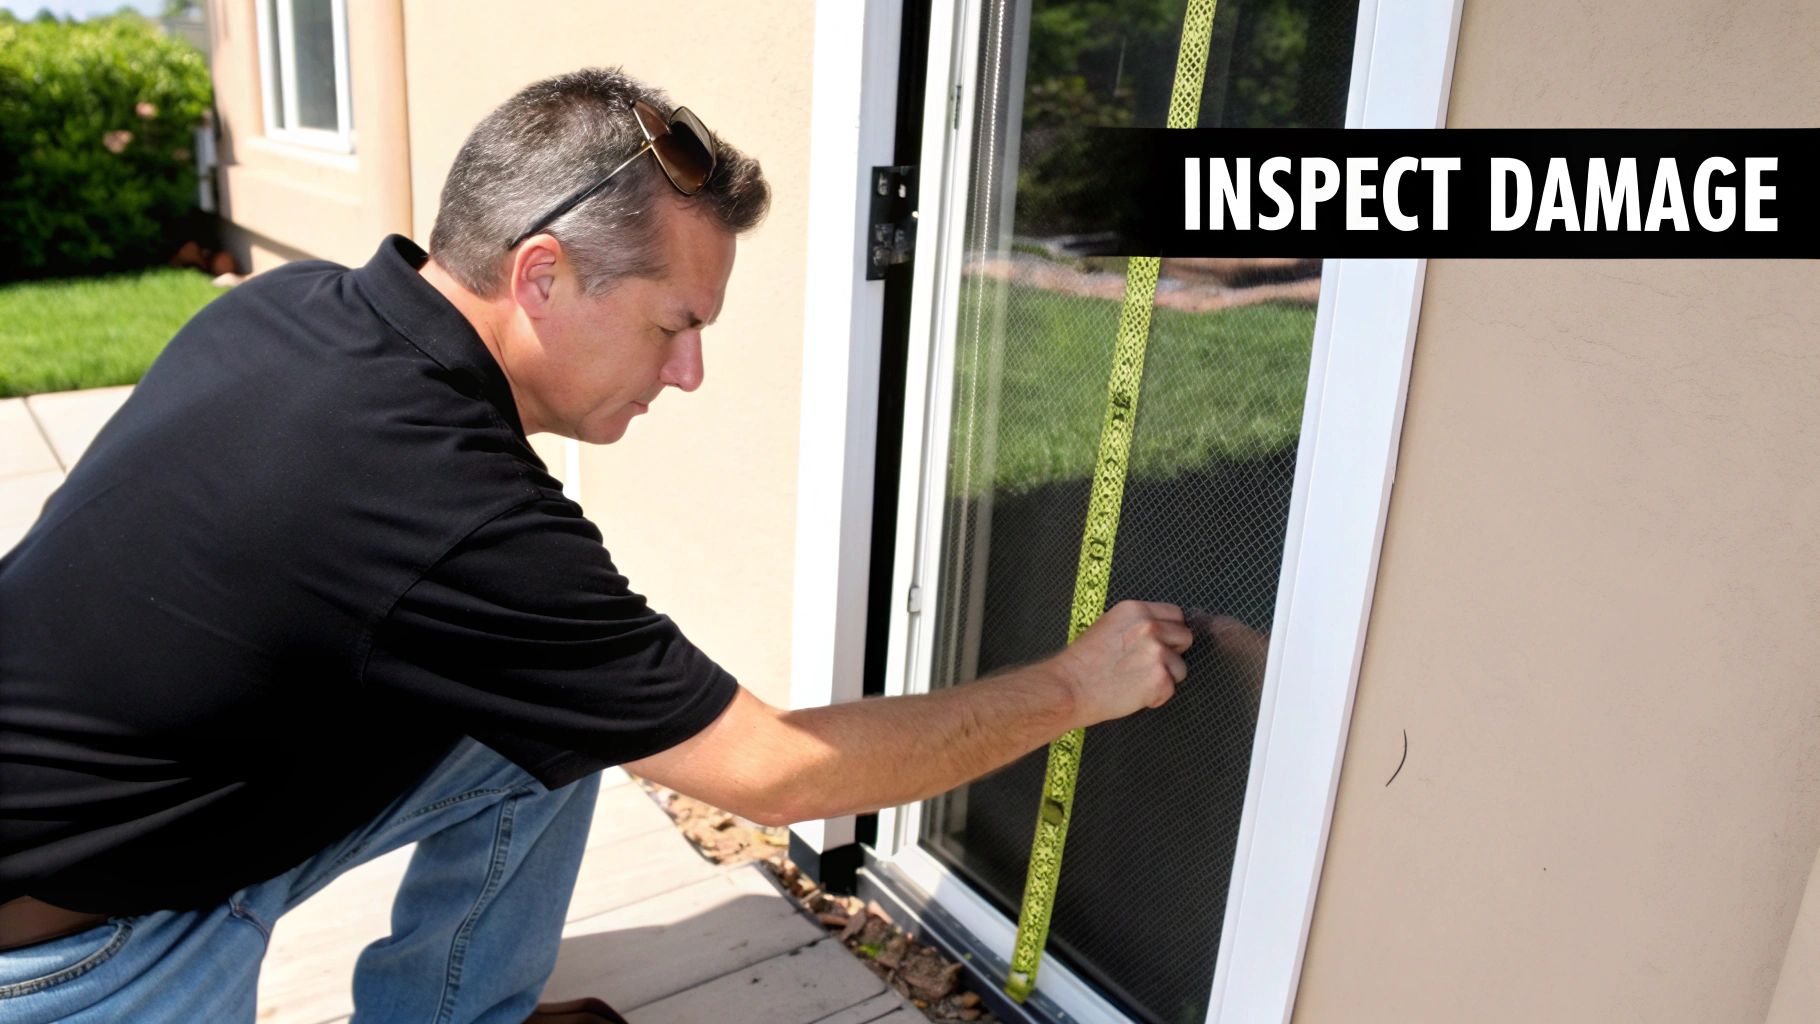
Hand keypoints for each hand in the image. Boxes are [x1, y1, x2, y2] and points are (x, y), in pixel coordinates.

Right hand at [1051, 600, 1193, 726]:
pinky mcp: (1160, 679)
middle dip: (1172, 652)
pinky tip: (1133, 693)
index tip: (1160, 642)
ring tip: (1135, 680)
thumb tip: (1161, 630)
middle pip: (1185, 637)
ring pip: (1180, 667)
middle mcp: (1150, 627)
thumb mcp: (1108, 626)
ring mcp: (1157, 653)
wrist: (1069, 688)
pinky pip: (1171, 689)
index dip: (1169, 631)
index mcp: (1136, 610)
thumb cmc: (1082, 663)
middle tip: (1146, 664)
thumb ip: (1136, 624)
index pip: (1175, 614)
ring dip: (1164, 677)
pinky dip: (1156, 696)